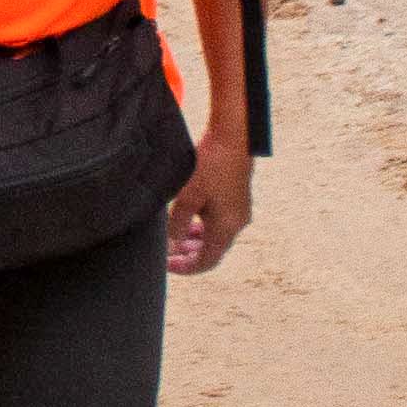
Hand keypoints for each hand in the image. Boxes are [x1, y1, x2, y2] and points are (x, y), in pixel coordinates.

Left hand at [171, 120, 254, 273]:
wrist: (234, 139)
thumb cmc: (211, 165)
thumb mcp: (187, 196)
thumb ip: (178, 224)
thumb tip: (170, 247)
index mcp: (226, 228)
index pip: (207, 261)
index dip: (187, 267)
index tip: (167, 266)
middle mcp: (237, 224)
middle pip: (212, 250)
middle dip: (189, 254)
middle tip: (168, 253)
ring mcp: (239, 212)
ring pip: (216, 236)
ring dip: (196, 240)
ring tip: (175, 238)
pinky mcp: (237, 200)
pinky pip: (220, 223)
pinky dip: (204, 227)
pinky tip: (189, 218)